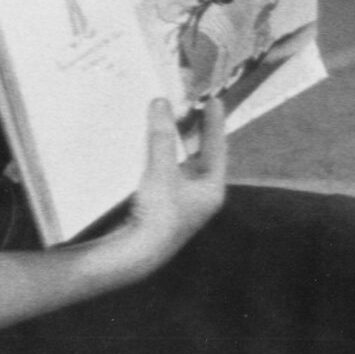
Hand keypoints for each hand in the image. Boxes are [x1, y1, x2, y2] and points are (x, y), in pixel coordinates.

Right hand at [104, 99, 225, 281]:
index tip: (214, 100)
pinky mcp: (163, 206)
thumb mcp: (161, 170)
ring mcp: (183, 202)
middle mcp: (202, 195)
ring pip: (183, 163)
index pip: (217, 147)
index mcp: (212, 188)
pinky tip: (152, 146)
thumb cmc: (158, 214)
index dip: (214, 122)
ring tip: (172, 118)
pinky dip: (163, 156)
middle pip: (202, 154)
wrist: (137, 253)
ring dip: (176, 142)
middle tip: (192, 105)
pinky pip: (168, 173)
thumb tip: (162, 104)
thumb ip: (161, 136)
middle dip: (195, 130)